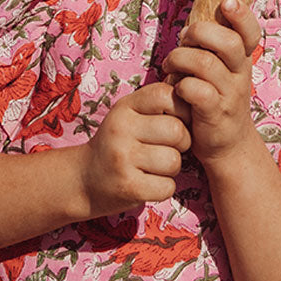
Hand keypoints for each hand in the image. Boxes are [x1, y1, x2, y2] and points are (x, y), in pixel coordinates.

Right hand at [78, 83, 191, 217]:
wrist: (83, 180)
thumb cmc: (118, 144)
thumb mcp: (129, 115)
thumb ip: (157, 104)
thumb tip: (196, 93)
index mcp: (124, 108)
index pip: (165, 95)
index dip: (181, 108)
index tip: (176, 120)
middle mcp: (121, 129)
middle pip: (177, 131)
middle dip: (182, 143)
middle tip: (168, 148)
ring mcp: (122, 158)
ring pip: (174, 161)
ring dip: (172, 168)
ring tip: (155, 167)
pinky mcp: (128, 186)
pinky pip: (167, 186)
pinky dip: (164, 188)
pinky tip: (149, 183)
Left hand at [162, 0, 260, 166]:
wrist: (228, 146)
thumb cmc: (216, 100)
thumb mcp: (222, 72)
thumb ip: (211, 49)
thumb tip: (189, 25)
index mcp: (242, 60)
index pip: (251, 32)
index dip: (242, 14)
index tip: (227, 1)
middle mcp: (240, 75)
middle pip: (228, 42)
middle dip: (200, 32)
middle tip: (184, 40)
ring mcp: (230, 95)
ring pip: (205, 63)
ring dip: (180, 58)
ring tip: (169, 65)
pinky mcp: (215, 114)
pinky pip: (197, 91)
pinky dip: (181, 86)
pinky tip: (176, 89)